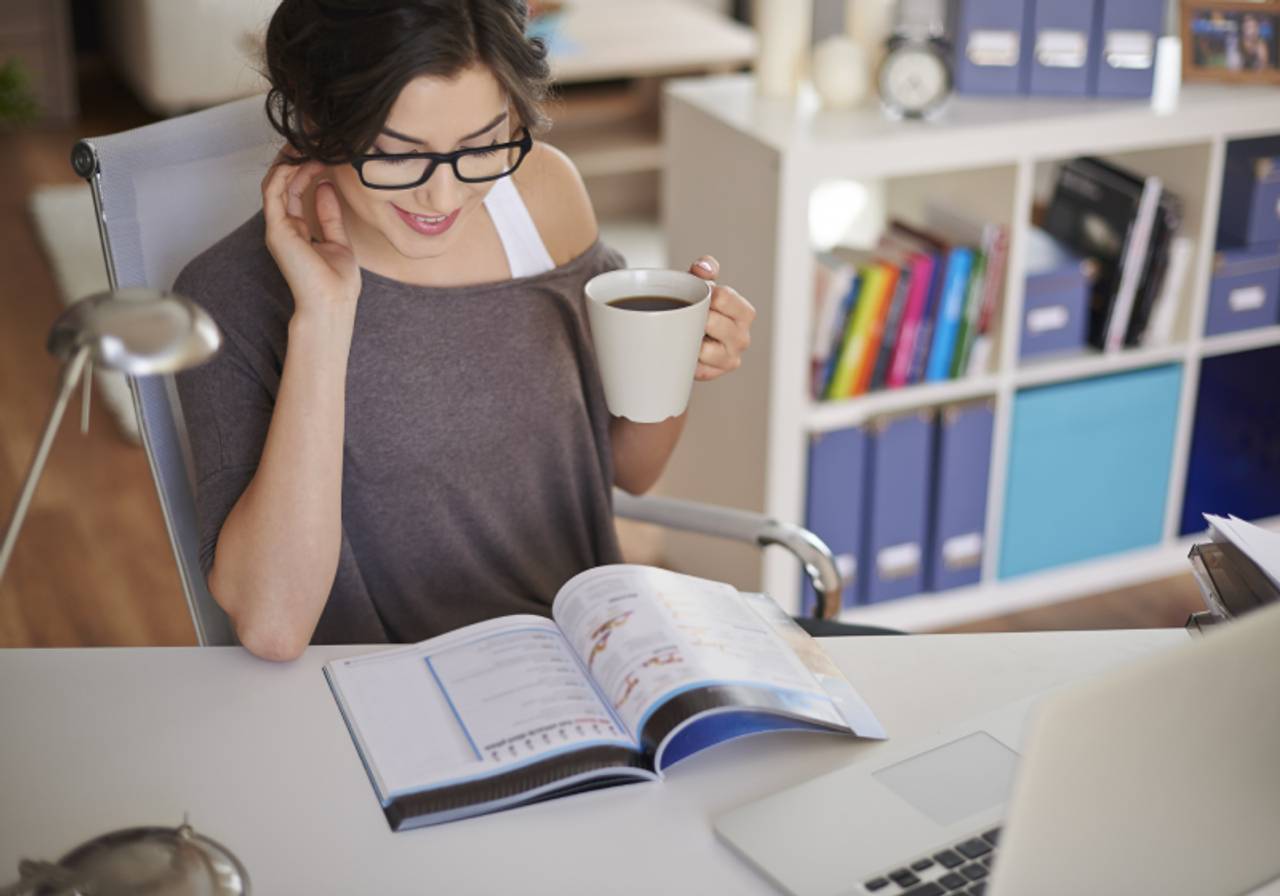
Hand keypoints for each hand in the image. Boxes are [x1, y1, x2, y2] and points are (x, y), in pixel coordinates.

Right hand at [261, 151, 360, 314]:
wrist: (331, 304)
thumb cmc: (336, 283)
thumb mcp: (338, 240)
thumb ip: (329, 215)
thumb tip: (325, 187)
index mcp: (297, 230)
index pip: (295, 190)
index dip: (307, 169)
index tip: (324, 153)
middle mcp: (284, 227)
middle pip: (283, 183)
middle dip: (295, 160)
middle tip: (312, 140)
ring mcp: (278, 228)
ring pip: (276, 183)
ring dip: (290, 161)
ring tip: (308, 145)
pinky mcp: (277, 229)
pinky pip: (274, 192)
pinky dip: (284, 172)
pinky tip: (300, 159)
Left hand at [689, 256, 754, 381]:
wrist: (685, 336)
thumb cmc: (696, 307)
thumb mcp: (701, 284)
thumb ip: (705, 269)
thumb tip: (702, 268)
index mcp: (745, 313)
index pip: (724, 297)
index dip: (703, 294)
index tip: (694, 295)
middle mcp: (742, 337)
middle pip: (713, 322)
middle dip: (695, 317)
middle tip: (684, 315)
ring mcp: (730, 358)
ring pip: (705, 349)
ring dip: (689, 339)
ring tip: (683, 333)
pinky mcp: (715, 374)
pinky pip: (695, 366)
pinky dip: (685, 357)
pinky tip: (683, 350)